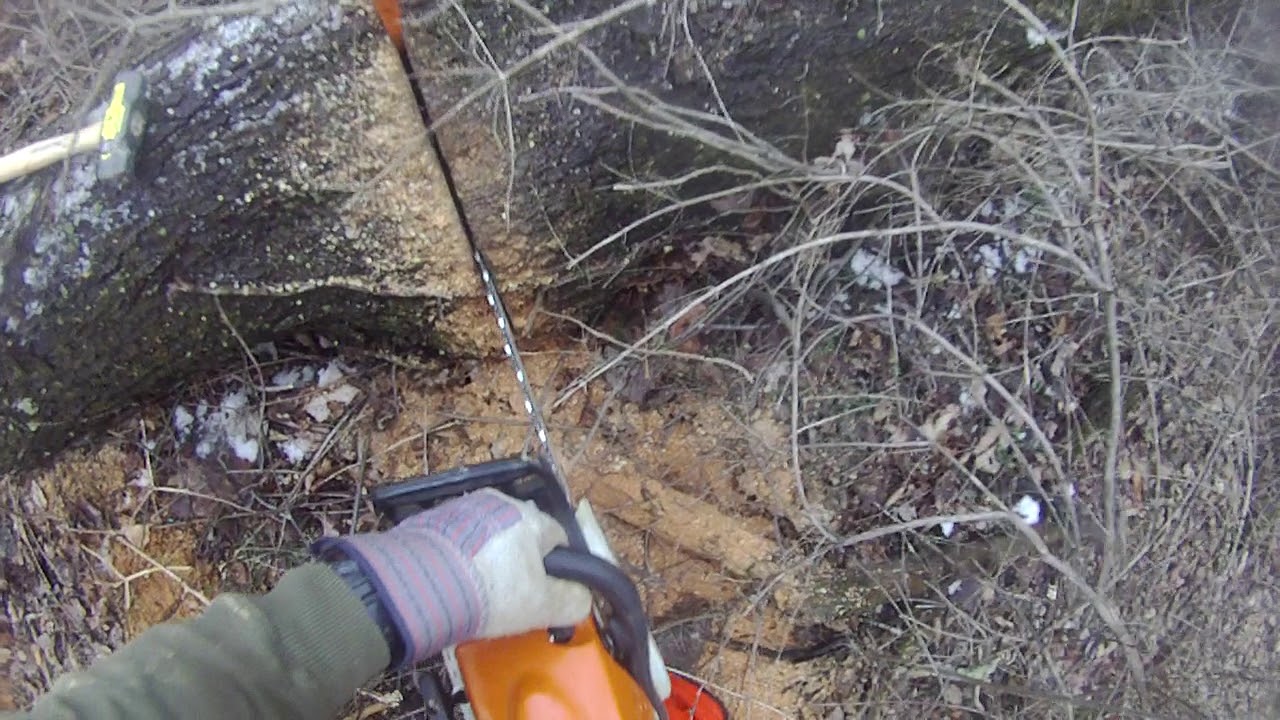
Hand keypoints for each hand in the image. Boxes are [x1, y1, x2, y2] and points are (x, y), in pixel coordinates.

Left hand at [312, 488, 591, 667]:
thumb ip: (571, 601)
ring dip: (486, 557)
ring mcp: (462, 509)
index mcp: (531, 519)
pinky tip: (453, 581)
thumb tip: (583, 600)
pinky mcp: (432, 520)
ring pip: (486, 534)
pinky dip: (458, 556)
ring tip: (477, 590)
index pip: (557, 536)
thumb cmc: (488, 592)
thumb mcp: (542, 606)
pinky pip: (456, 538)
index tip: (545, 588)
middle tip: (509, 595)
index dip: (555, 566)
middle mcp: (498, 504)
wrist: (421, 585)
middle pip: (520, 534)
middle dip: (518, 561)